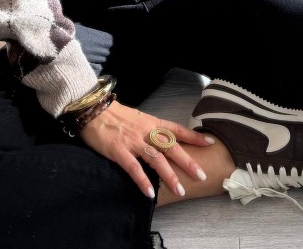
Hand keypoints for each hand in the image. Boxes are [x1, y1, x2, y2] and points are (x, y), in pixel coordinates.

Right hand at [79, 100, 214, 197]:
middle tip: (201, 175)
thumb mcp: (138, 118)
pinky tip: (150, 192)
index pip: (176, 129)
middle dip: (187, 162)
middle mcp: (145, 131)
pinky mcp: (119, 150)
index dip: (193, 136)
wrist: (93, 110)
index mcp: (151, 122)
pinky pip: (133, 168)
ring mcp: (133, 141)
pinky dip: (143, 180)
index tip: (209, 142)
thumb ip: (150, 129)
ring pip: (156, 159)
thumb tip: (164, 140)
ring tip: (180, 190)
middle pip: (171, 147)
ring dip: (169, 176)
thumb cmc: (115, 116)